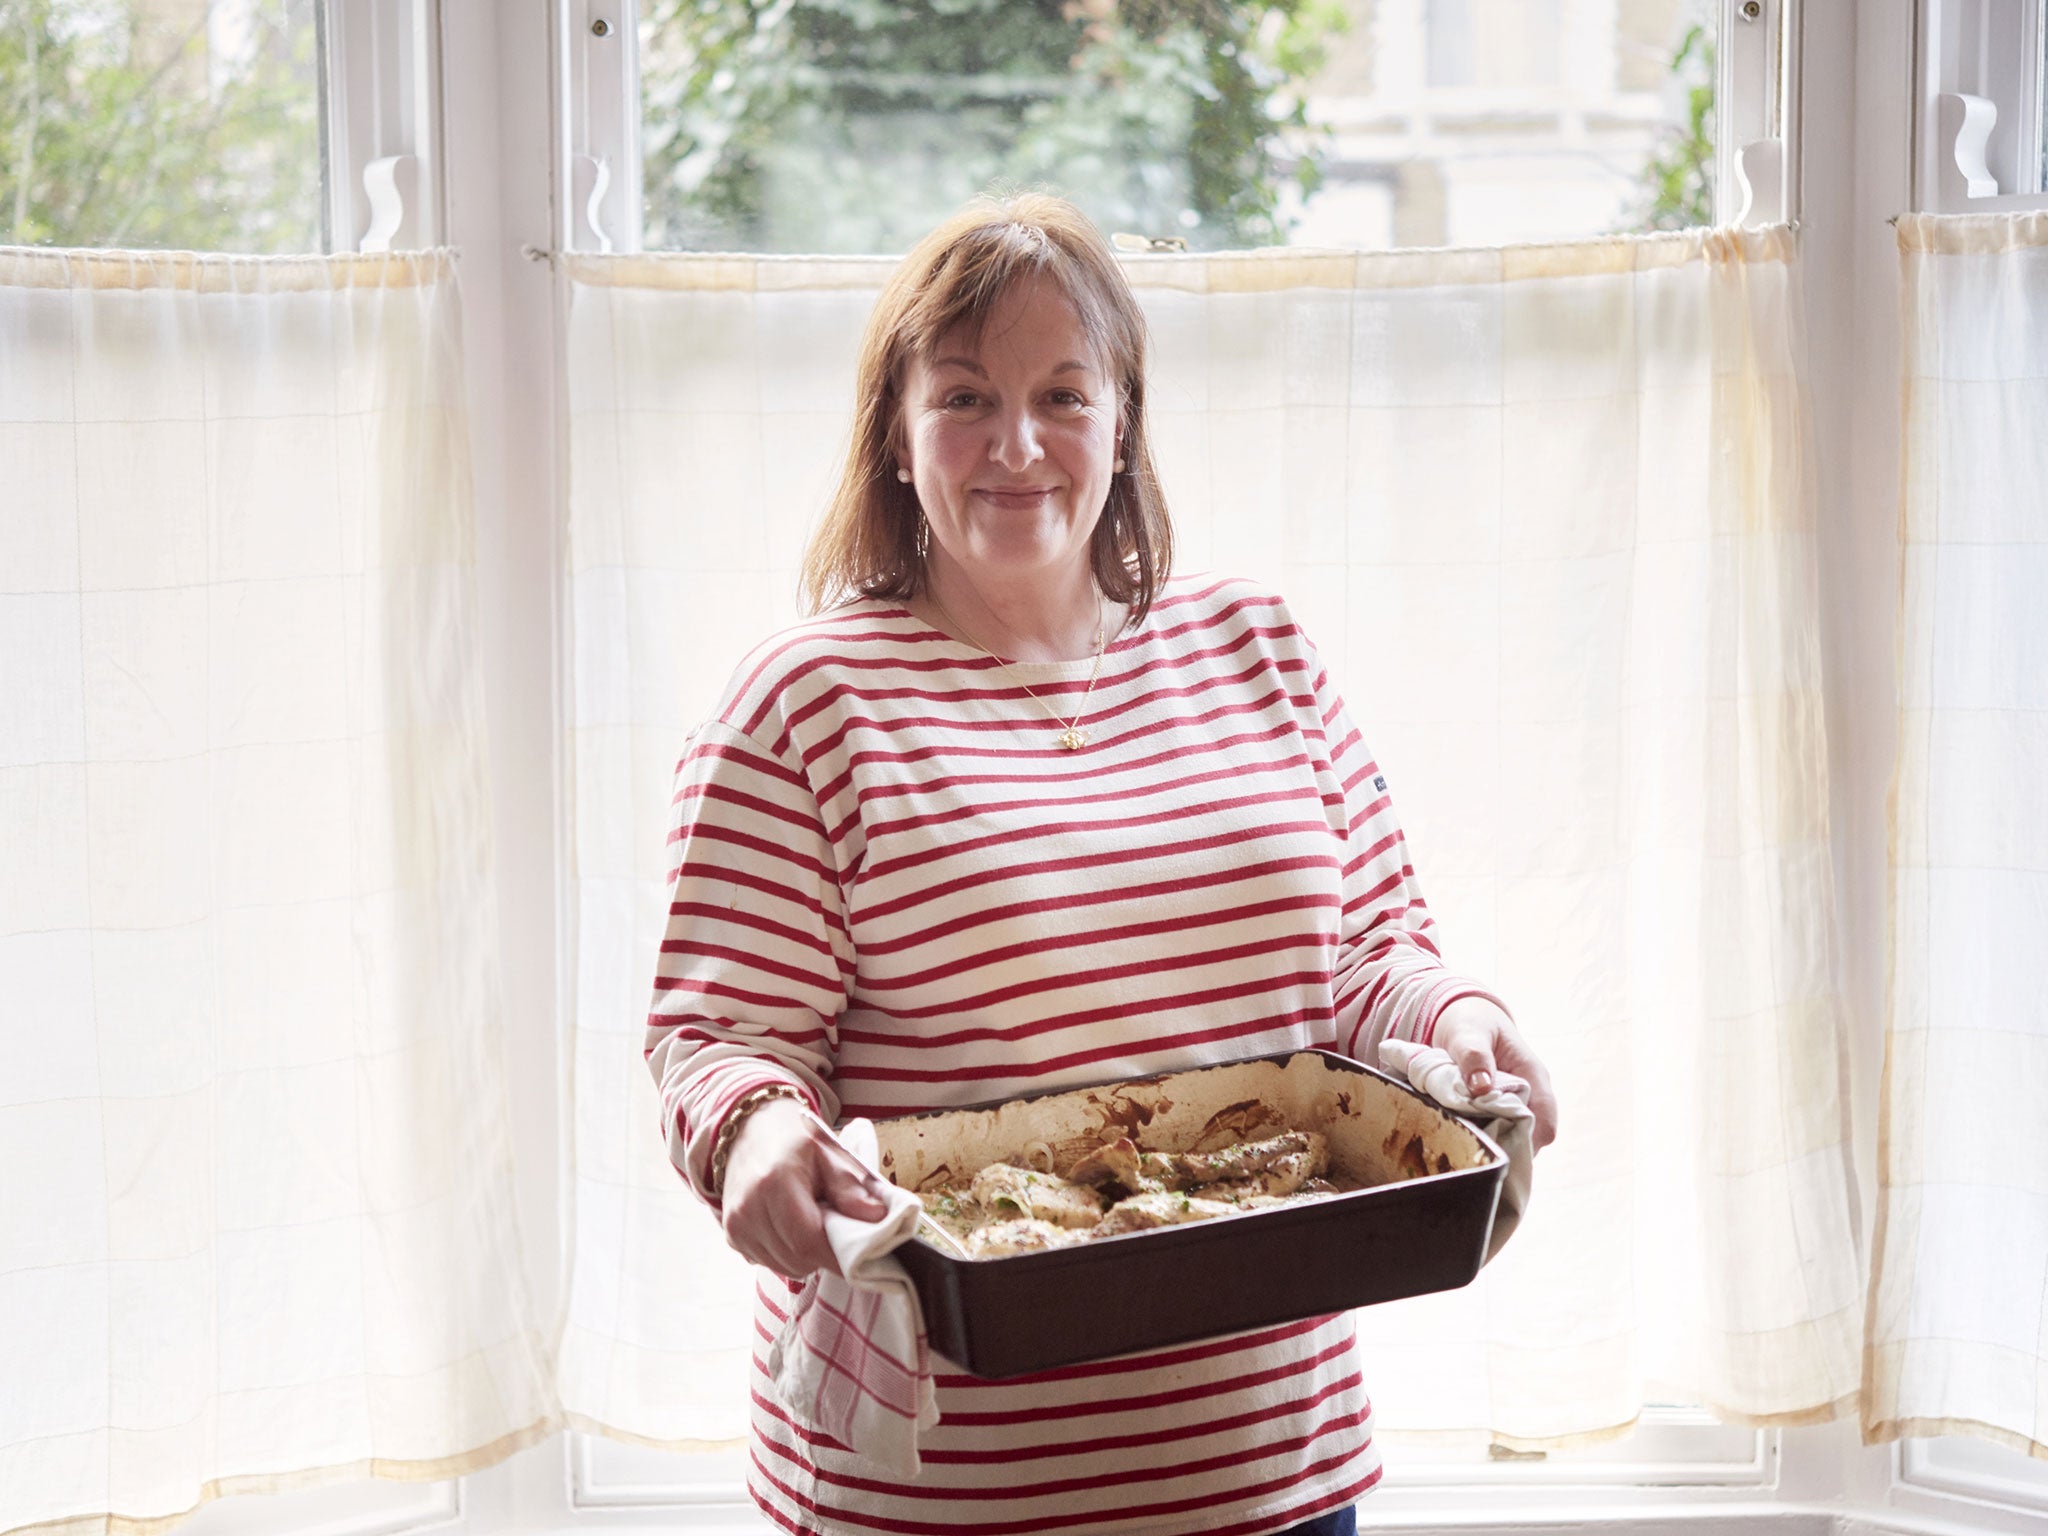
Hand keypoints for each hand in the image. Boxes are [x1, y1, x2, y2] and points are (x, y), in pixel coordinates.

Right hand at [720, 1098, 892, 1278]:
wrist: (750, 1132)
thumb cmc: (794, 1141)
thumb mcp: (828, 1152)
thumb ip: (851, 1186)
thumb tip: (878, 1217)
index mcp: (774, 1183)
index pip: (808, 1240)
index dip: (837, 1255)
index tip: (862, 1256)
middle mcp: (748, 1209)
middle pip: (797, 1259)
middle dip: (826, 1254)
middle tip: (840, 1233)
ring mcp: (736, 1226)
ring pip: (785, 1266)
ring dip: (807, 1256)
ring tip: (815, 1223)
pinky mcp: (732, 1237)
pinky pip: (770, 1262)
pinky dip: (789, 1253)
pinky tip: (793, 1227)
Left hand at [1432, 996, 1558, 1150]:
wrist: (1465, 1019)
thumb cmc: (1471, 1023)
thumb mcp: (1468, 1032)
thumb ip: (1474, 1055)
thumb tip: (1481, 1087)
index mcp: (1533, 1075)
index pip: (1545, 1122)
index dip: (1526, 1141)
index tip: (1493, 1146)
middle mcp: (1531, 1095)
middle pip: (1531, 1138)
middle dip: (1505, 1147)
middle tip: (1472, 1150)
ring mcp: (1515, 1105)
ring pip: (1514, 1138)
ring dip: (1492, 1144)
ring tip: (1464, 1145)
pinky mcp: (1498, 1111)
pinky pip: (1497, 1132)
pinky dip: (1482, 1137)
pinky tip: (1462, 1137)